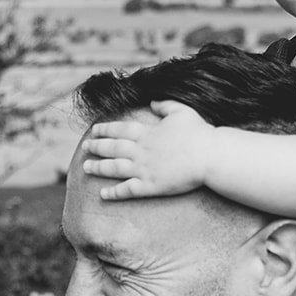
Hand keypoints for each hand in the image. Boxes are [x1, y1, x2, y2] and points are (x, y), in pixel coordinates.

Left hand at [81, 100, 215, 200]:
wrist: (209, 156)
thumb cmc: (199, 133)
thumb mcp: (181, 111)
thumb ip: (164, 105)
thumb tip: (152, 102)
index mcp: (147, 133)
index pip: (120, 130)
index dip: (105, 129)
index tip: (94, 130)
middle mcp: (141, 151)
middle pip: (112, 148)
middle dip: (96, 147)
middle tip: (85, 148)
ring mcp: (144, 169)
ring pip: (114, 168)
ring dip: (98, 167)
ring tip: (86, 167)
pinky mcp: (150, 186)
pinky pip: (127, 190)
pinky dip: (113, 193)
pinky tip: (103, 194)